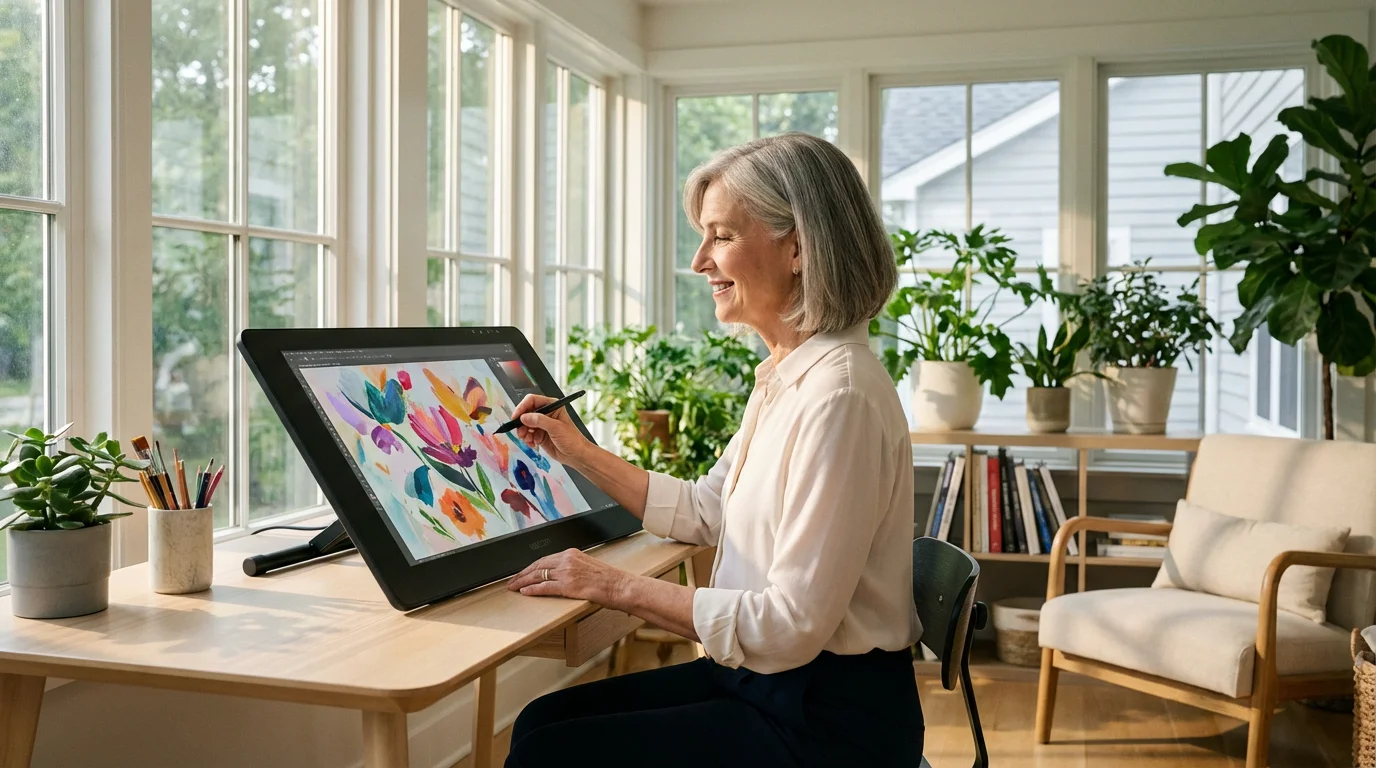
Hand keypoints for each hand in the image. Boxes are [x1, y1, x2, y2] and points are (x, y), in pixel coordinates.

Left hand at [507, 548, 630, 606]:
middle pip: (538, 565)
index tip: (523, 572)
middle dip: (522, 573)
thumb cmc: (608, 579)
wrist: (619, 586)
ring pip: (538, 575)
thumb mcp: (588, 566)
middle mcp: (567, 560)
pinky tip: (525, 592)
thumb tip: (560, 574)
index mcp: (572, 553)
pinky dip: (532, 590)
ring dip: (523, 582)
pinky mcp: (567, 586)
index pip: (545, 559)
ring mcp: (566, 572)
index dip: (531, 566)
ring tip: (513, 587)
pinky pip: (545, 587)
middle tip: (512, 580)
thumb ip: (573, 567)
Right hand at [510, 394, 592, 466]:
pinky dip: (527, 439)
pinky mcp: (539, 434)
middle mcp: (546, 413)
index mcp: (552, 405)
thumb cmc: (572, 439)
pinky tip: (534, 444)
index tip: (516, 417)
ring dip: (524, 433)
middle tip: (521, 433)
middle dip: (522, 423)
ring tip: (530, 440)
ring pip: (525, 424)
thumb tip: (524, 417)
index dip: (522, 407)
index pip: (532, 400)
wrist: (576, 455)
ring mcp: (542, 424)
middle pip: (526, 413)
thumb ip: (540, 421)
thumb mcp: (556, 428)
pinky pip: (527, 434)